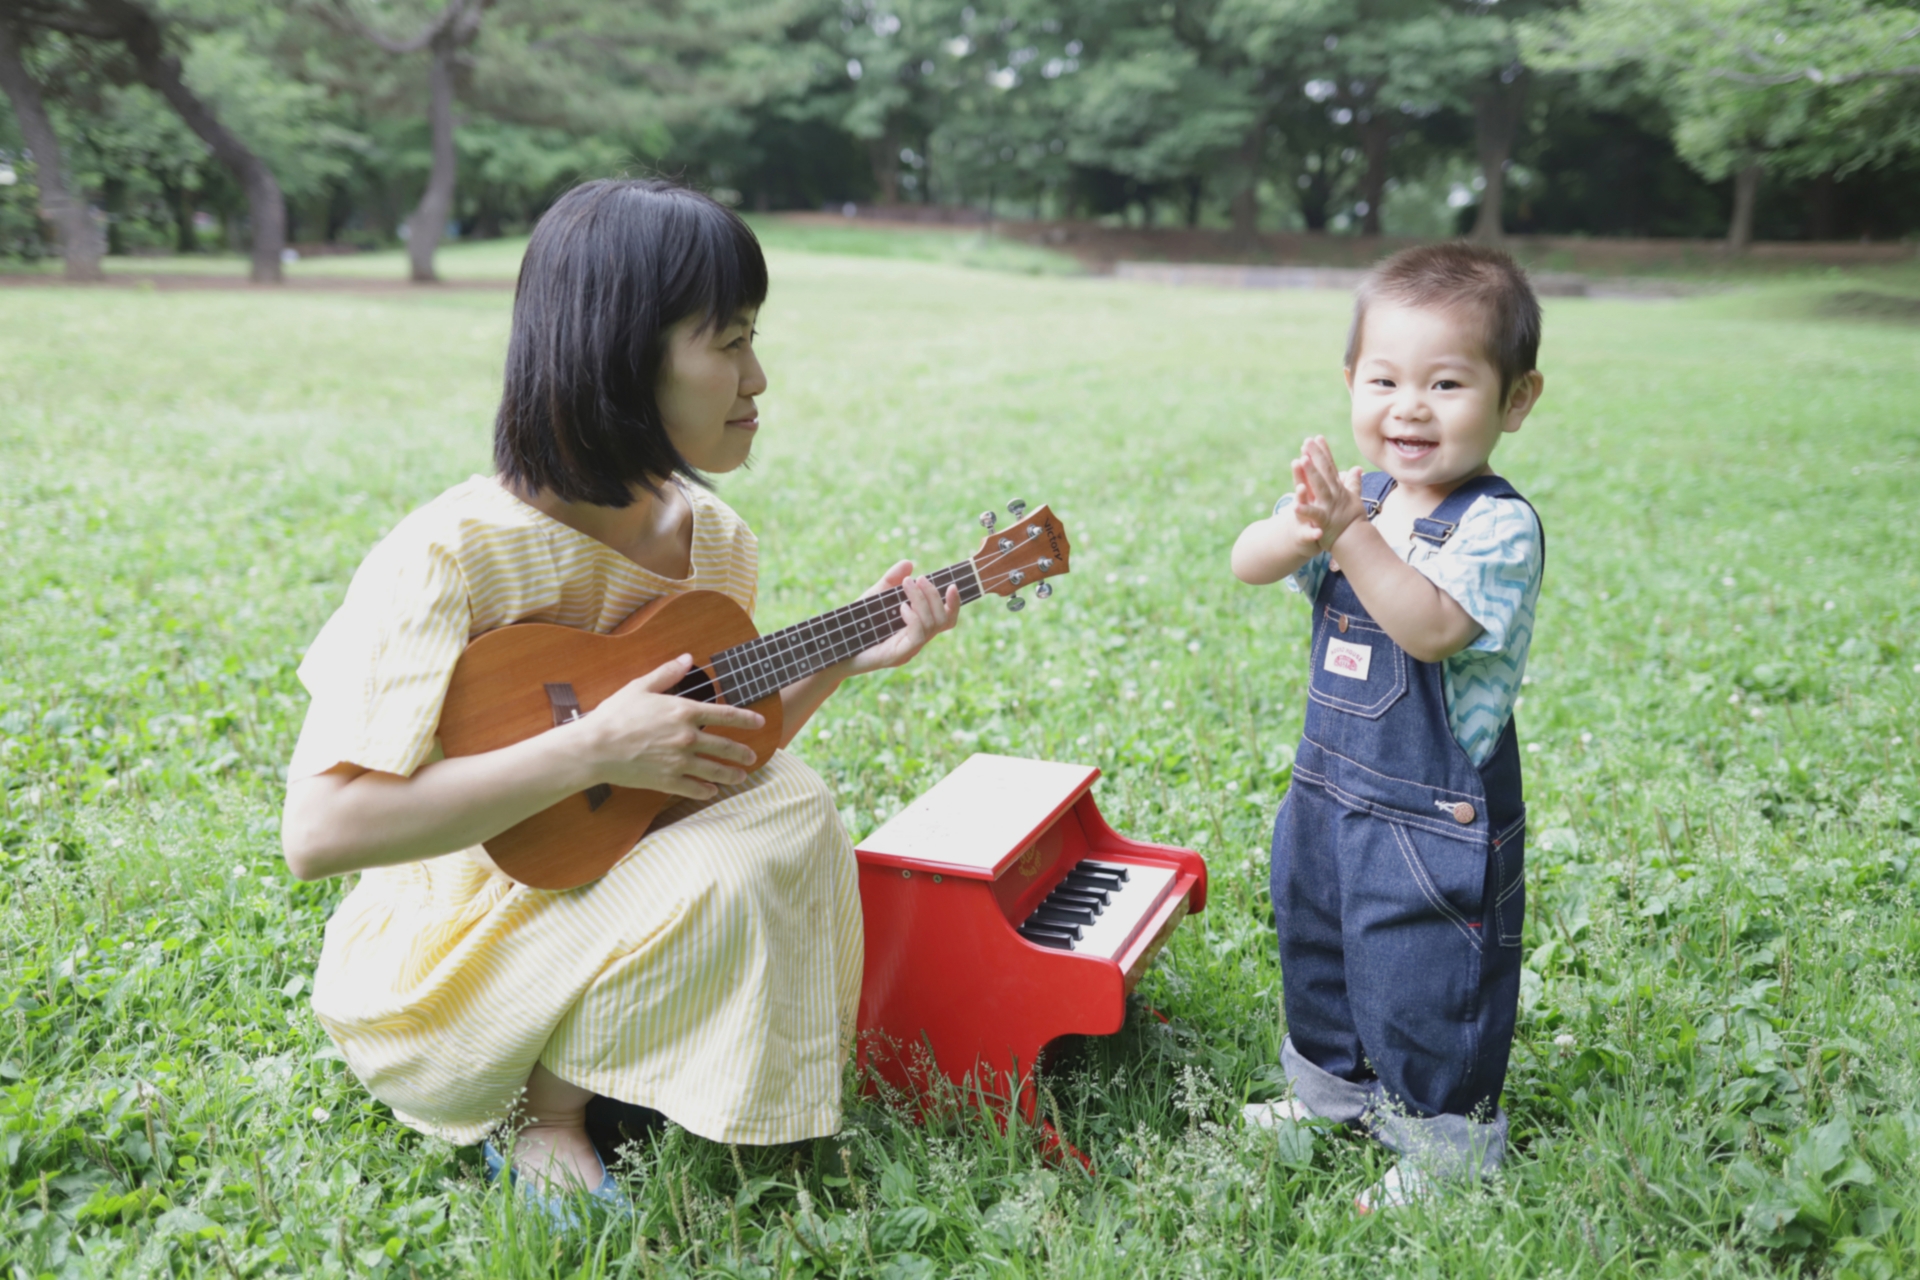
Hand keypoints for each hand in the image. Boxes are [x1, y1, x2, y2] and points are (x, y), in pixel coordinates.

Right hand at [573, 654, 765, 799]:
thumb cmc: (615, 715)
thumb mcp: (641, 687)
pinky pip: (694, 789)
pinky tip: (712, 792)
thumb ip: (667, 673)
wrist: (594, 748)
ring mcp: (679, 762)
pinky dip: (706, 791)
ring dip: (731, 775)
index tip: (760, 723)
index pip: (727, 716)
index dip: (747, 719)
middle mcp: (687, 738)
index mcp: (684, 712)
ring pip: (715, 771)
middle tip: (753, 757)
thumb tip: (687, 658)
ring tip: (741, 777)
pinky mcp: (667, 781)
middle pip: (726, 747)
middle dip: (742, 753)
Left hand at [837, 560, 960, 676]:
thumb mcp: (874, 596)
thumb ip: (891, 581)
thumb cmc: (856, 624)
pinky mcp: (898, 656)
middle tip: (918, 578)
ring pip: (932, 625)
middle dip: (933, 595)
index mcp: (917, 629)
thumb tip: (909, 563)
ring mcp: (909, 651)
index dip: (954, 604)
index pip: (946, 619)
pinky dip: (913, 618)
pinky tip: (901, 607)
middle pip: (943, 620)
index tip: (952, 584)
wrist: (835, 647)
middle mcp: (917, 641)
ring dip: (922, 601)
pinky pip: (917, 636)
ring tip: (907, 584)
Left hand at [1292, 435, 1364, 550]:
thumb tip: (1357, 468)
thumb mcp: (1354, 499)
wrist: (1356, 540)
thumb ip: (1353, 483)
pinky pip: (1314, 515)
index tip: (1317, 437)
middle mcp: (1333, 495)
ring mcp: (1329, 507)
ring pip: (1319, 488)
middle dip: (1316, 456)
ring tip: (1302, 460)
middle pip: (1324, 472)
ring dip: (1311, 474)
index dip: (1324, 452)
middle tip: (1307, 441)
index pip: (1330, 466)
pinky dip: (1305, 509)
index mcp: (1338, 489)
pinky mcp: (1324, 521)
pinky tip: (1294, 504)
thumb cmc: (1353, 520)